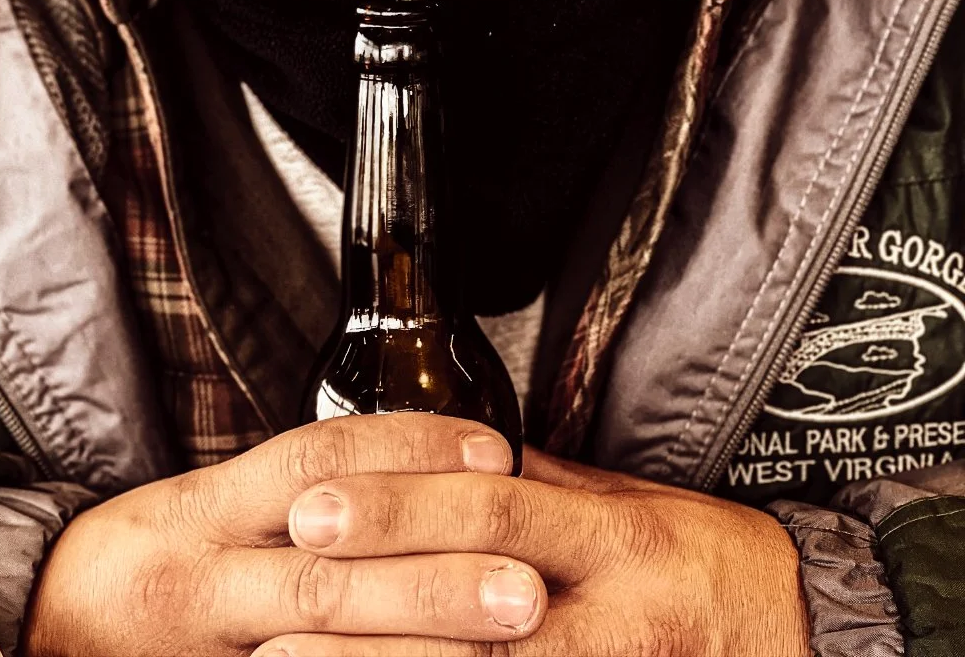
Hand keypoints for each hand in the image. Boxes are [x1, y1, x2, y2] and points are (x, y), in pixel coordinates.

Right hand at [21, 413, 545, 655]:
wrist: (26, 630)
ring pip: (316, 648)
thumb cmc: (137, 564)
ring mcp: (203, 647)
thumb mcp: (198, 509)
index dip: (411, 451)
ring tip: (503, 642)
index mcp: (208, 510)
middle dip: (434, 577)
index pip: (319, 461)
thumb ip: (289, 497)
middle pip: (330, 574)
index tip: (495, 451)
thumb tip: (411, 481)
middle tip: (528, 585)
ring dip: (415, 650)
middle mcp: (204, 577)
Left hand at [252, 443, 809, 656]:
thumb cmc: (713, 562)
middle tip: (277, 609)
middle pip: (478, 603)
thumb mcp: (634, 503)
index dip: (401, 507)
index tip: (315, 505)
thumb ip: (545, 488)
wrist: (811, 635)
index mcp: (610, 532)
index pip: (490, 505)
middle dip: (374, 609)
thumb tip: (456, 454)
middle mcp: (613, 610)